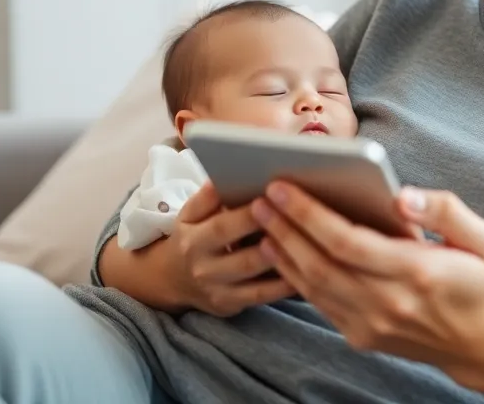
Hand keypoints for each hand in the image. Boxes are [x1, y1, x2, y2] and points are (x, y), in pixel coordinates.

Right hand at [166, 181, 295, 315]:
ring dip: (285, 266)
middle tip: (303, 226)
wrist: (172, 278)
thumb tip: (223, 178)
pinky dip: (285, 286)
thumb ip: (207, 197)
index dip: (248, 218)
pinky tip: (306, 272)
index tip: (274, 201)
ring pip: (257, 282)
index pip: (223, 229)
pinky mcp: (232, 305)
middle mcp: (205, 269)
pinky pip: (263, 297)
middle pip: (245, 259)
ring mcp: (219, 291)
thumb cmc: (192, 237)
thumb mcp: (189, 215)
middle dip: (275, 243)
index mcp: (194, 240)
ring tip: (311, 248)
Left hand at [250, 182, 483, 380]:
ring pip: (313, 286)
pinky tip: (282, 251)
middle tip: (259, 197)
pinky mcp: (363, 336)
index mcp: (418, 271)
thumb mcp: (483, 238)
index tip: (283, 187)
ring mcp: (373, 324)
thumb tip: (401, 195)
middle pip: (320, 263)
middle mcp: (389, 302)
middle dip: (285, 227)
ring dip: (283, 251)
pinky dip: (295, 276)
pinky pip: (320, 303)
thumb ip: (444, 210)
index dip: (309, 214)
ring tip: (261, 219)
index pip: (349, 242)